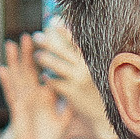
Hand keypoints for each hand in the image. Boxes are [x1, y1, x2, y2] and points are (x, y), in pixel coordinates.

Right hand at [0, 36, 74, 138]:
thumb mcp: (64, 122)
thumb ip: (71, 107)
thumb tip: (83, 96)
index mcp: (45, 96)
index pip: (46, 73)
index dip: (48, 61)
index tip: (51, 45)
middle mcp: (32, 95)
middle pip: (30, 70)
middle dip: (30, 53)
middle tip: (31, 34)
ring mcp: (23, 101)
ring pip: (17, 77)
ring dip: (15, 61)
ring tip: (12, 44)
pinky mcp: (17, 109)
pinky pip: (10, 93)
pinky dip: (5, 81)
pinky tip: (0, 69)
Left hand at [33, 22, 112, 138]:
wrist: (103, 116)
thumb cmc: (98, 93)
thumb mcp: (95, 74)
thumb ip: (84, 61)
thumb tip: (74, 45)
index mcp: (91, 62)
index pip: (77, 42)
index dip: (65, 31)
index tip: (53, 23)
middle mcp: (85, 68)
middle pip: (63, 51)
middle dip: (48, 42)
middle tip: (35, 36)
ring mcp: (78, 80)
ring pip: (57, 65)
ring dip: (45, 59)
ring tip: (36, 55)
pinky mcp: (72, 93)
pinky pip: (56, 83)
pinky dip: (48, 78)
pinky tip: (43, 76)